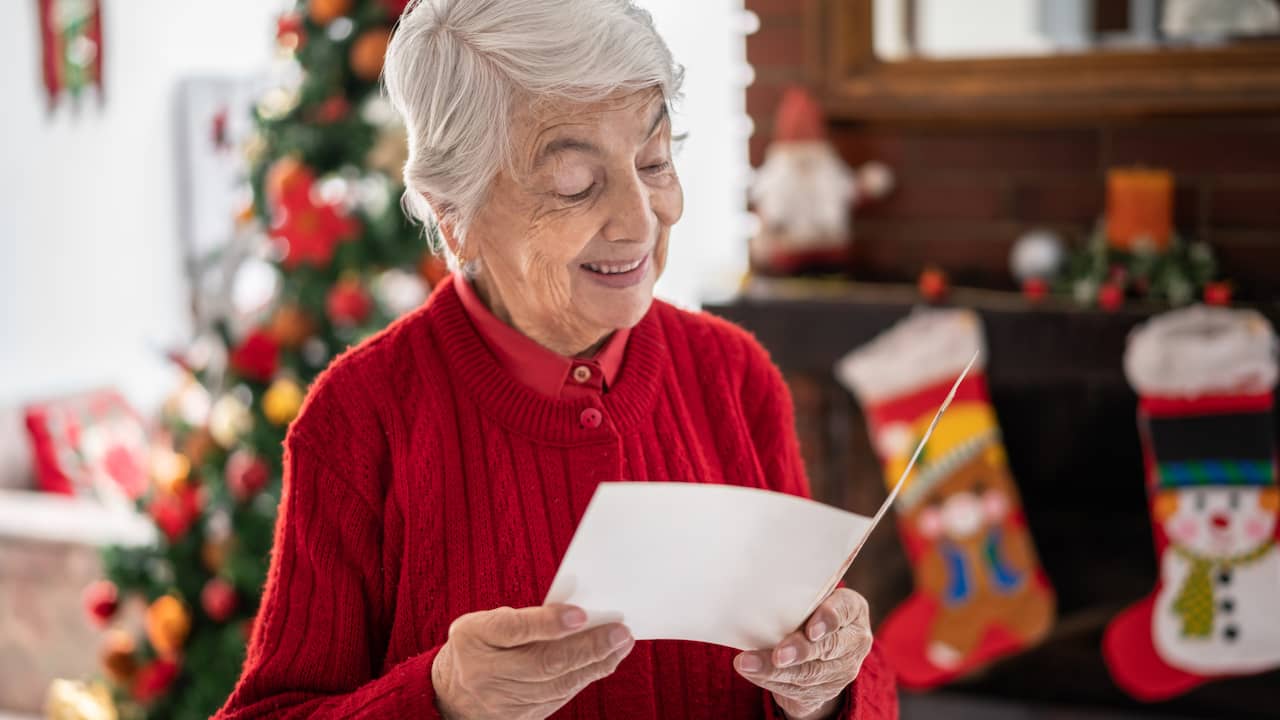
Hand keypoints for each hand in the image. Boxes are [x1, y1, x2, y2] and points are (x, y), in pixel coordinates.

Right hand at [432, 604, 633, 719]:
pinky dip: (584, 678)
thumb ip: (522, 617)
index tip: (581, 614)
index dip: (548, 622)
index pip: (513, 629)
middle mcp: (485, 673)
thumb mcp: (484, 621)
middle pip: (543, 662)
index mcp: (473, 637)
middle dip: (587, 647)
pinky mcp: (520, 718)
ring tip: (621, 645)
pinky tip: (604, 662)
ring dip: (595, 664)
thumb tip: (573, 615)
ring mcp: (503, 701)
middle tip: (620, 632)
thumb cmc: (476, 647)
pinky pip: (558, 698)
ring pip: (556, 685)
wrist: (449, 698)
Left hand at [734, 589, 872, 719]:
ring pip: (809, 673)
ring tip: (748, 664)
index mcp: (852, 610)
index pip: (845, 609)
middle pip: (828, 647)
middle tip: (778, 655)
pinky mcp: (826, 691)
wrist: (818, 651)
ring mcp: (843, 669)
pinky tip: (753, 672)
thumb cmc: (808, 613)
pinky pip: (797, 689)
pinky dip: (771, 680)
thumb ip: (795, 598)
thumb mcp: (810, 600)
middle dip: (799, 651)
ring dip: (775, 670)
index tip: (810, 630)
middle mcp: (854, 641)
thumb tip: (752, 595)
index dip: (828, 619)